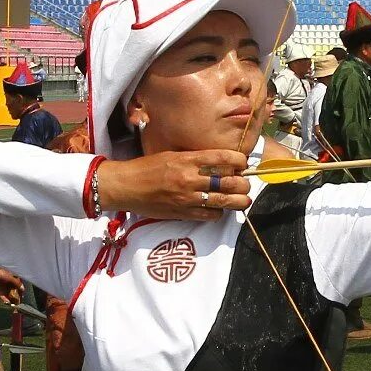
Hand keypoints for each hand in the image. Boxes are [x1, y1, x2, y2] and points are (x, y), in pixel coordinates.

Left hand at [0, 269, 23, 301]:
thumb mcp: (11, 278)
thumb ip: (17, 284)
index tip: (22, 298)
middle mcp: (10, 286)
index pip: (19, 288)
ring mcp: (4, 289)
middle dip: (17, 299)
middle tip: (18, 304)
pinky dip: (6, 301)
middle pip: (15, 294)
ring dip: (12, 301)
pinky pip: (3, 298)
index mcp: (14, 281)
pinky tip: (8, 303)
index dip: (21, 293)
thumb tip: (23, 289)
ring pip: (10, 297)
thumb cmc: (2, 273)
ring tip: (13, 305)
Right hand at [100, 149, 253, 220]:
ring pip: (224, 201)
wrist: (125, 186)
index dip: (240, 161)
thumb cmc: (147, 168)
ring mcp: (187, 197)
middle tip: (245, 183)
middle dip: (243, 183)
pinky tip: (218, 208)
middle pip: (229, 181)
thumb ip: (195, 159)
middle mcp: (190, 178)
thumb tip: (219, 162)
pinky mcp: (183, 213)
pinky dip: (219, 212)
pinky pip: (210, 215)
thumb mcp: (172, 155)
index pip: (224, 158)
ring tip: (243, 199)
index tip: (242, 163)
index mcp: (187, 159)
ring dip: (239, 201)